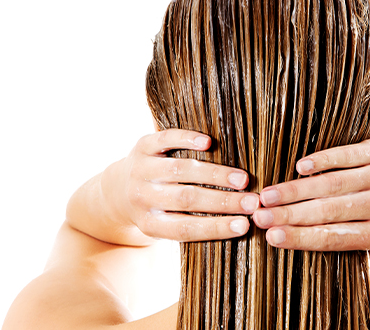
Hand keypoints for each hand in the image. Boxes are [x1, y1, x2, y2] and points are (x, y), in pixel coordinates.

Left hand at [101, 129, 258, 243]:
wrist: (116, 192)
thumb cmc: (157, 212)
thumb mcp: (166, 227)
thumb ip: (195, 226)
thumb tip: (242, 227)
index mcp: (149, 224)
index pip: (185, 228)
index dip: (216, 227)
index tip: (245, 225)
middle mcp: (142, 197)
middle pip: (186, 199)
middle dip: (224, 202)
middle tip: (253, 202)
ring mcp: (141, 170)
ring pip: (181, 170)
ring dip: (215, 175)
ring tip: (242, 179)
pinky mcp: (142, 146)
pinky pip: (165, 140)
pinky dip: (186, 140)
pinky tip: (209, 143)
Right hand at [252, 140, 369, 250]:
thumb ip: (343, 234)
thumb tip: (291, 235)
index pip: (334, 238)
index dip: (300, 237)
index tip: (271, 237)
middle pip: (328, 211)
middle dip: (288, 214)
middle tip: (258, 215)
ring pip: (331, 184)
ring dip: (295, 190)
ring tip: (267, 195)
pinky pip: (344, 155)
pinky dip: (320, 161)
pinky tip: (299, 168)